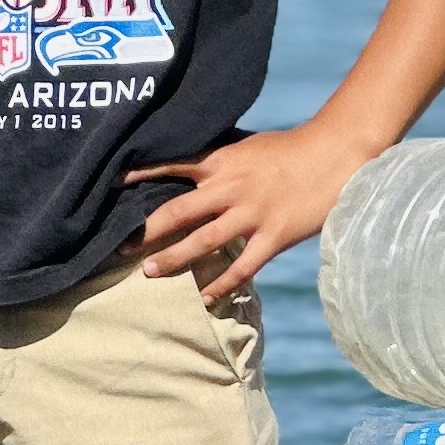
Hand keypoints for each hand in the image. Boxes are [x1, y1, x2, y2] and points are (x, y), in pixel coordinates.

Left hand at [129, 119, 388, 295]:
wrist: (335, 154)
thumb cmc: (288, 149)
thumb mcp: (246, 146)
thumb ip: (217, 159)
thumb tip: (186, 167)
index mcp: (221, 161)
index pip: (170, 166)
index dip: (139, 176)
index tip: (110, 187)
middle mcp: (230, 188)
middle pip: (177, 212)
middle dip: (144, 232)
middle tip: (118, 247)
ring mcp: (252, 214)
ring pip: (203, 242)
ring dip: (173, 260)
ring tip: (149, 273)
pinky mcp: (274, 236)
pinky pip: (242, 266)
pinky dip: (221, 284)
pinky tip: (204, 297)